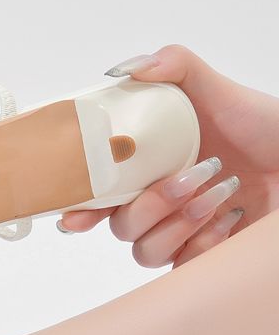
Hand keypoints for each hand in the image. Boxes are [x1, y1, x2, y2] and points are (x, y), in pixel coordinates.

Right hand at [59, 45, 278, 267]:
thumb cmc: (264, 128)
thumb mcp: (219, 91)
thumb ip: (176, 67)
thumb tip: (128, 70)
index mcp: (147, 170)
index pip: (99, 197)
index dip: (80, 210)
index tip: (75, 216)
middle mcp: (157, 205)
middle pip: (119, 228)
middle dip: (148, 207)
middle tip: (186, 180)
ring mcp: (178, 234)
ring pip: (144, 252)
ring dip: (176, 225)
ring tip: (216, 195)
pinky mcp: (202, 256)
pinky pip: (180, 268)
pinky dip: (202, 243)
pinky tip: (228, 218)